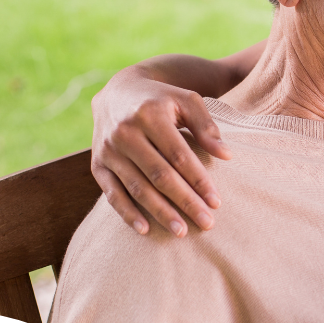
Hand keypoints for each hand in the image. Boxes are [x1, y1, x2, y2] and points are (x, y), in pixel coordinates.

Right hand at [91, 67, 232, 235]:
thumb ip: (206, 126)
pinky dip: (127, 213)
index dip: (198, 180)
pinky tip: (145, 229)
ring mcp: (109, 150)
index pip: (179, 155)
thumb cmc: (162, 99)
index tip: (216, 202)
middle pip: (159, 175)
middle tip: (206, 223)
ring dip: (160, 212)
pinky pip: (111, 193)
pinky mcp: (97, 164)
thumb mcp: (187, 101)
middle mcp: (125, 132)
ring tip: (181, 231)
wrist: (118, 91)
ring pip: (137, 188)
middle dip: (185, 202)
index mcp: (150, 114)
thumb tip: (226, 156)